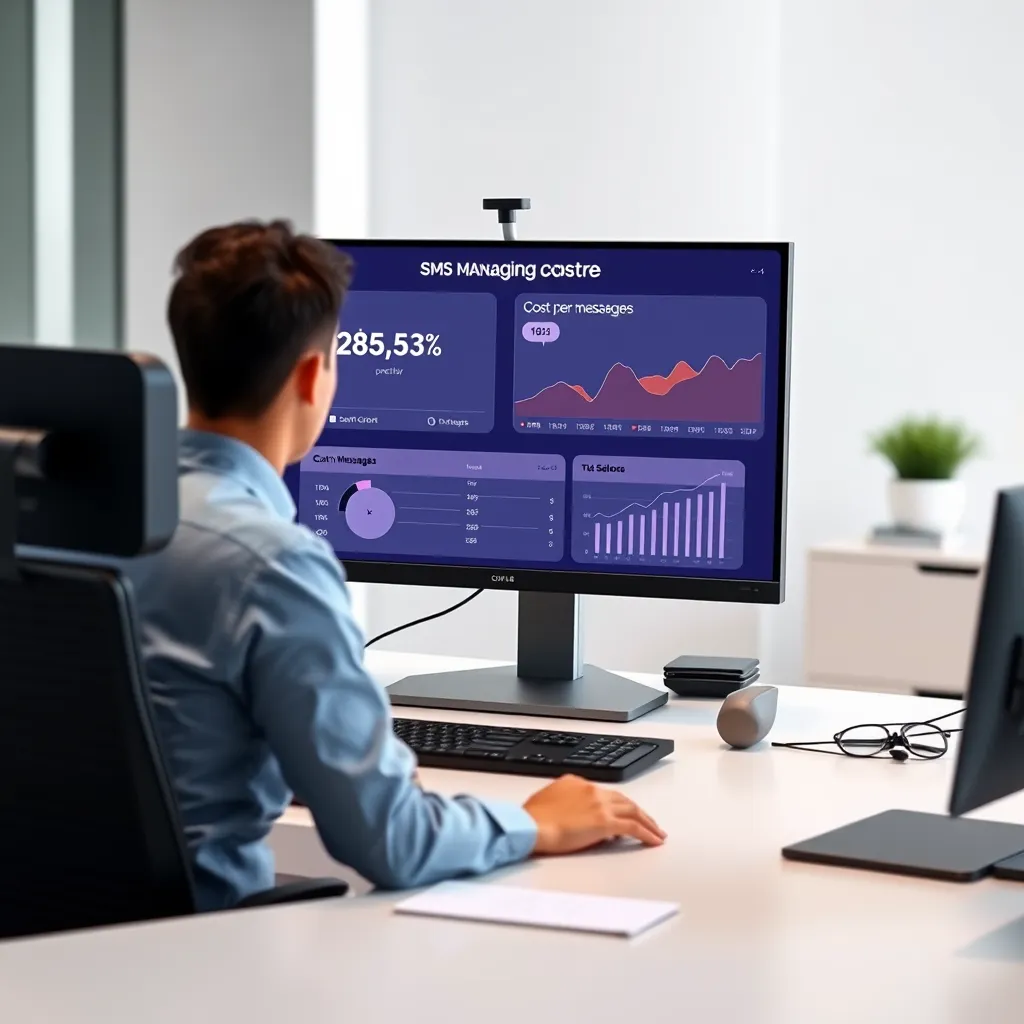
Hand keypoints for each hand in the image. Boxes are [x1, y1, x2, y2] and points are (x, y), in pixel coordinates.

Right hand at [523, 775, 665, 854]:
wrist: (530, 825)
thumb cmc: (532, 818)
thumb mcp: (546, 802)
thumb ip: (563, 804)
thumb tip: (571, 817)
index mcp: (576, 783)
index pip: (603, 794)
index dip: (617, 805)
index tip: (623, 814)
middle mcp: (591, 790)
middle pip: (623, 800)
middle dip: (638, 811)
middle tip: (649, 822)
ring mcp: (599, 804)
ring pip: (633, 811)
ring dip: (648, 822)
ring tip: (657, 832)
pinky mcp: (605, 822)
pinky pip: (633, 828)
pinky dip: (647, 833)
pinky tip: (654, 840)